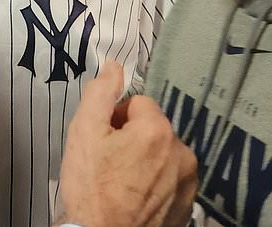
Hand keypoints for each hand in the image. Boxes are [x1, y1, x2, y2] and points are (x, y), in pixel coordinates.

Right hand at [58, 62, 197, 226]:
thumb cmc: (92, 189)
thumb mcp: (84, 133)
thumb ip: (100, 93)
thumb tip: (114, 65)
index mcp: (158, 131)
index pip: (138, 103)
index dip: (115, 118)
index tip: (102, 140)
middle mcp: (182, 153)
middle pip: (152, 129)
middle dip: (131, 139)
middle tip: (108, 162)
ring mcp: (188, 183)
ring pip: (162, 155)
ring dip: (144, 162)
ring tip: (120, 182)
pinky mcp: (187, 206)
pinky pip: (170, 181)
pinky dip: (154, 185)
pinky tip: (133, 198)